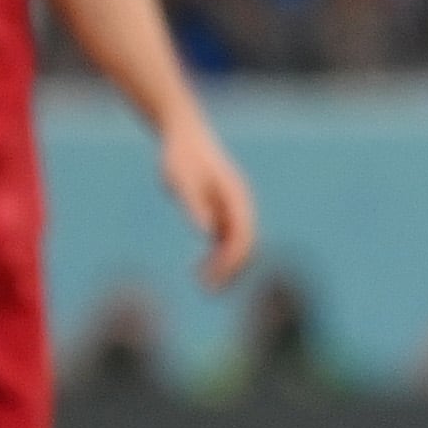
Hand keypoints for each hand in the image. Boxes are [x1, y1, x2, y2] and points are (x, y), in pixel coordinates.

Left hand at [162, 116, 258, 286]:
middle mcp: (241, 205)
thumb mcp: (181, 179)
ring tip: (203, 285)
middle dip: (232, 271)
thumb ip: (195, 204)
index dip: (231, 261)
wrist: (183, 136)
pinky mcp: (222, 212)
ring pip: (238, 247)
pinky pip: (226, 242)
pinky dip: (217, 258)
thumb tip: (207, 233)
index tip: (213, 279)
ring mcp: (234, 209)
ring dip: (225, 268)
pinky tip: (199, 269)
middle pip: (247, 246)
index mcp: (237, 197)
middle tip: (209, 291)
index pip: (244, 236)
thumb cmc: (180, 156)